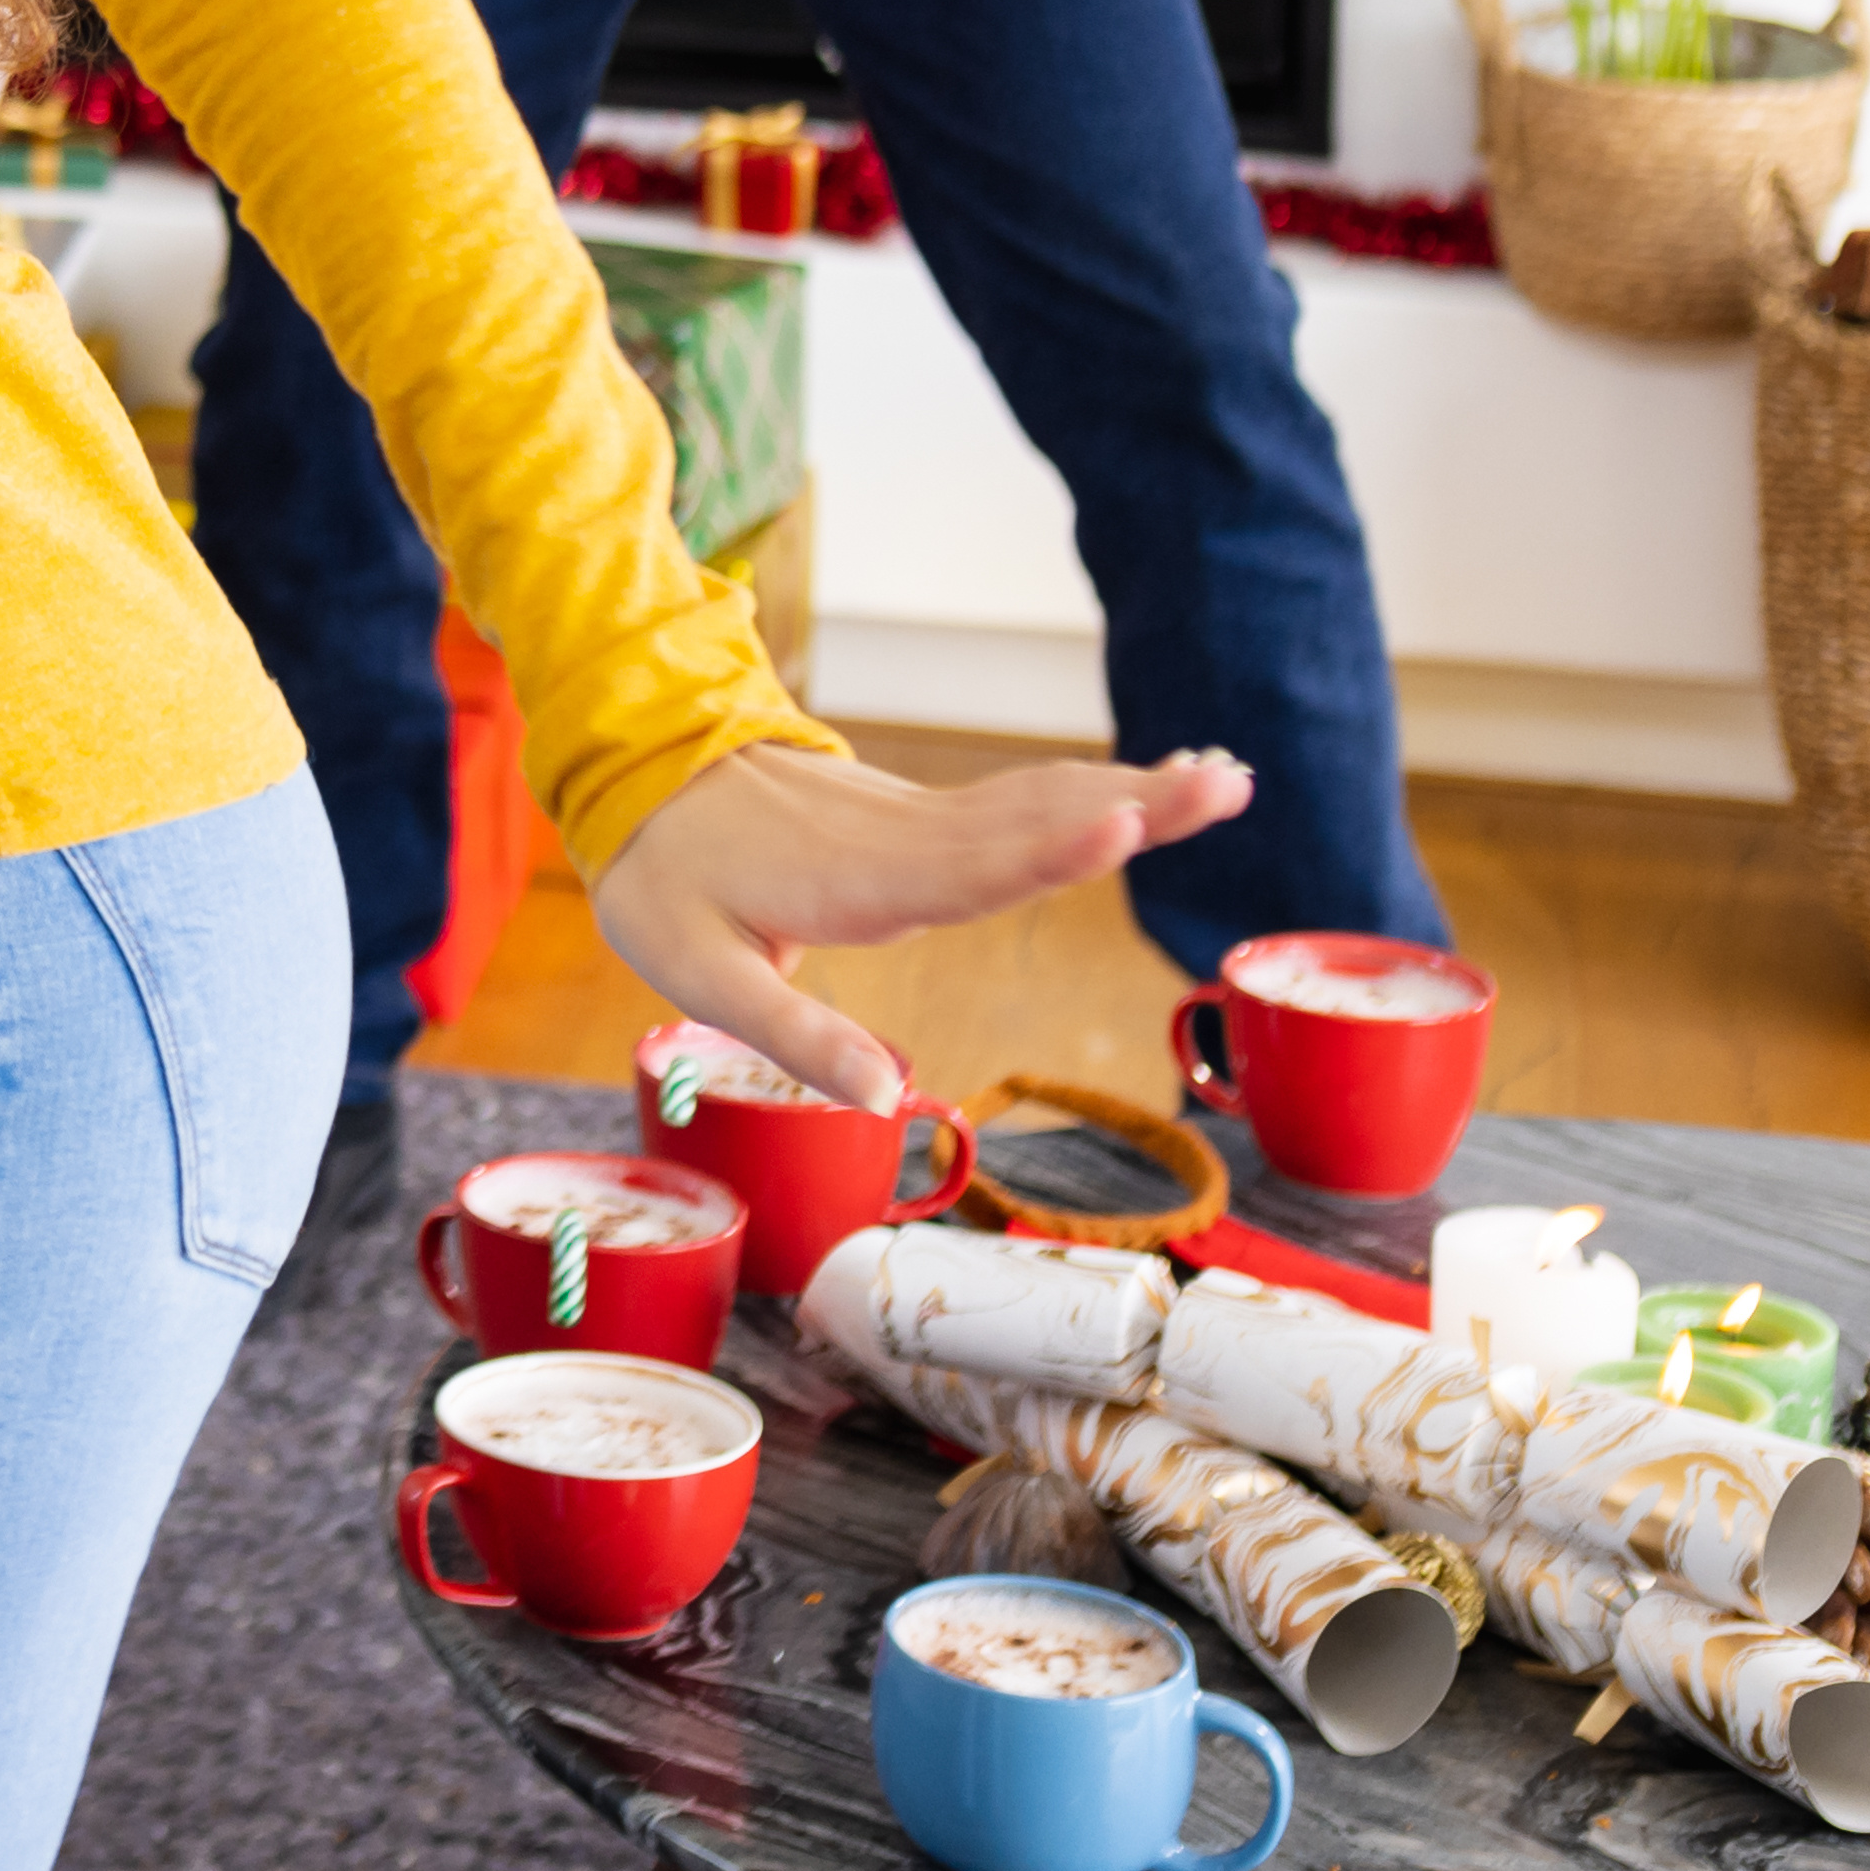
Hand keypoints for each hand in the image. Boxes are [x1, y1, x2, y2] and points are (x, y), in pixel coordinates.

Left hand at [576, 738, 1256, 1111]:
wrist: (638, 771)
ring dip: (1131, 789)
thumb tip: (881, 1099)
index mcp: (856, 880)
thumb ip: (791, 1033)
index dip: (1050, 851)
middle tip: (1231, 783)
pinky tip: (1147, 792)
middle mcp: (903, 839)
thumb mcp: (696, 969)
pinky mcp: (920, 816)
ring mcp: (916, 818)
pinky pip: (1019, 802)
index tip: (1124, 822)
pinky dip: (1090, 792)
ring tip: (1224, 777)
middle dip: (1135, 803)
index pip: (969, 868)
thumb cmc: (666, 877)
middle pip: (1035, 822)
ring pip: (1038, 802)